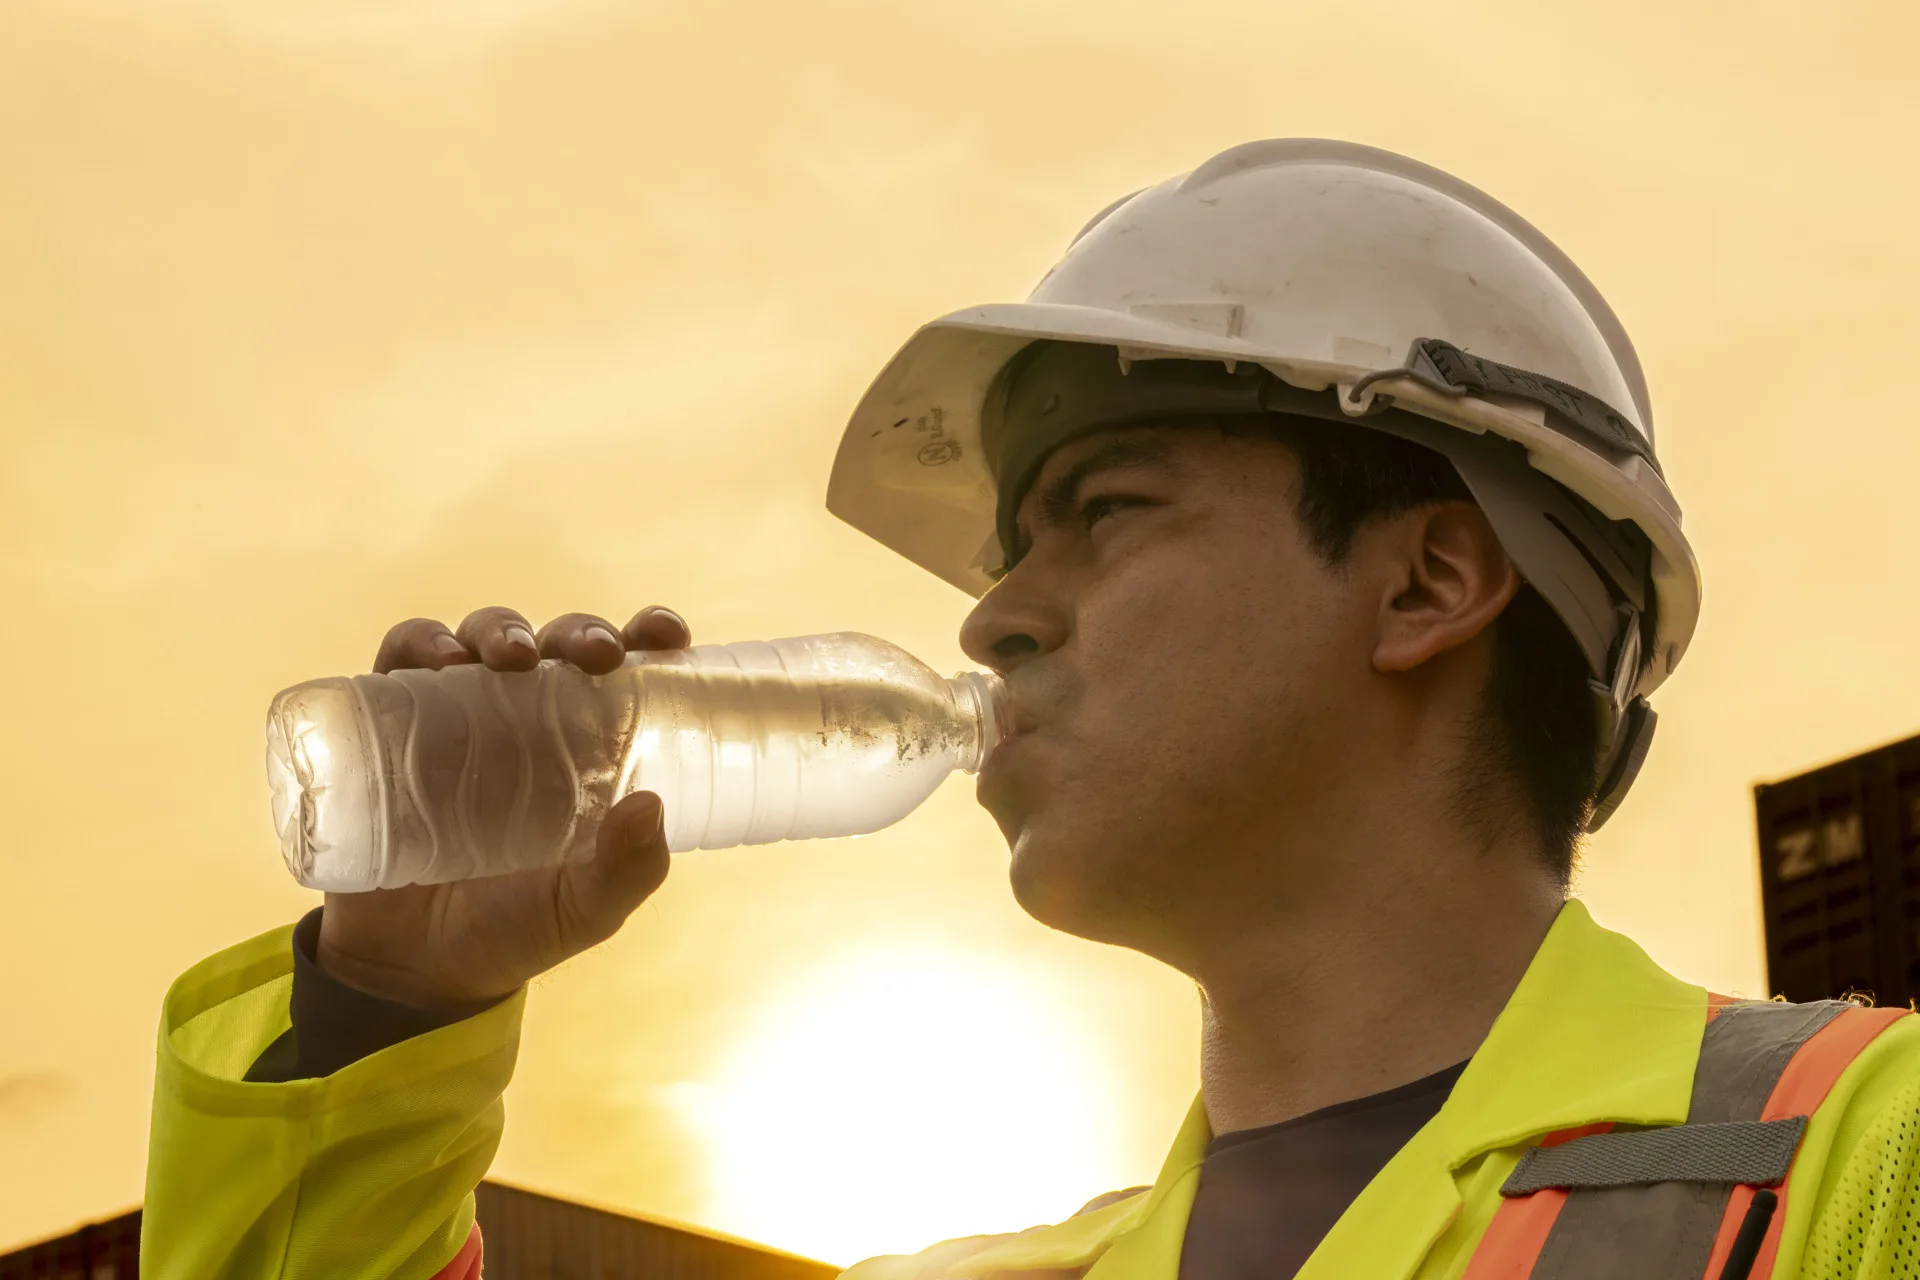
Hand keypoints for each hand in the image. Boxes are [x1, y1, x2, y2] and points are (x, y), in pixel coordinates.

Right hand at [314, 605, 692, 1009]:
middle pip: (558, 645)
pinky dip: (417, 645)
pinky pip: (399, 665)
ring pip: (482, 640)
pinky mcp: (391, 727)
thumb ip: (627, 871)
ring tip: (513, 657)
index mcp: (588, 747)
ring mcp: (458, 717)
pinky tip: (435, 662)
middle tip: (597, 655)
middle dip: (579, 632)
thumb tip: (650, 805)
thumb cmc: (515, 929)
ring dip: (500, 629)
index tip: (667, 634)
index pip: (626, 674)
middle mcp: (528, 719)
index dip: (648, 636)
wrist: (411, 971)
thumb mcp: (586, 910)